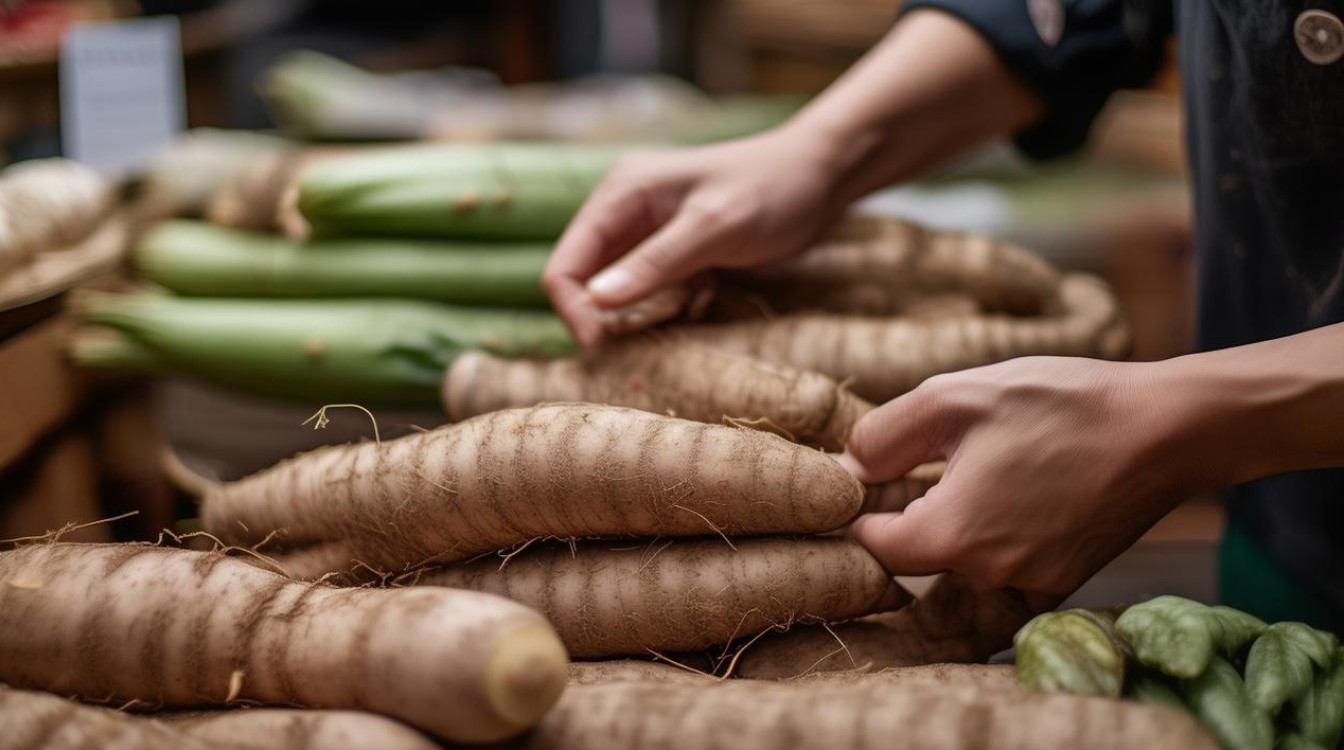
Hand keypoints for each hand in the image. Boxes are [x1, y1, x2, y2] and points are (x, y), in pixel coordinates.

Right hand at [542, 125, 844, 346]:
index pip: (566, 264)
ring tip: (694, 299)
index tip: (604, 347)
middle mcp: (623, 211)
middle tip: (662, 325)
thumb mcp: (714, 229)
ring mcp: (646, 231)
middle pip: (586, 282)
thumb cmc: (771, 191)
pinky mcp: (670, 250)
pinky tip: (707, 291)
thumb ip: (655, 263)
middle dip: (614, 315)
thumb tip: (595, 301)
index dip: (575, 311)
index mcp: (620, 194)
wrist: (819, 176)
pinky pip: (650, 293)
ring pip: (619, 293)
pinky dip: (672, 305)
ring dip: (647, 312)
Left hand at [841, 356, 1198, 599]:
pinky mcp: (1065, 583)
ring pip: (960, 571)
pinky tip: (1005, 496)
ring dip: (949, 533)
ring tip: (966, 476)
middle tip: (915, 469)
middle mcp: (988, 576)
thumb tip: (848, 470)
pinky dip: (992, 547)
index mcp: (951, 536)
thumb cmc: (1058, 404)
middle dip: (904, 520)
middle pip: (916, 563)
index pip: (873, 546)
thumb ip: (884, 437)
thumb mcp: (953, 398)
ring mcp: (1032, 586)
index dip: (862, 510)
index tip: (872, 477)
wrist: (1166, 427)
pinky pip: (1005, 579)